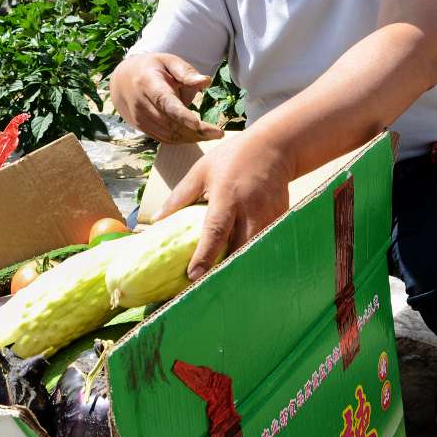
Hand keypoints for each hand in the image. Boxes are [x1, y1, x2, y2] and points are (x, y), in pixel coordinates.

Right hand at [109, 53, 225, 143]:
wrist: (122, 80)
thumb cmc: (152, 68)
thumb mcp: (168, 61)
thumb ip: (186, 72)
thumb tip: (206, 81)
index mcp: (149, 83)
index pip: (166, 102)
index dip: (182, 115)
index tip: (199, 124)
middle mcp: (141, 104)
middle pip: (170, 123)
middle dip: (196, 131)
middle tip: (218, 133)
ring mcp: (140, 118)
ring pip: (168, 135)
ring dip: (191, 138)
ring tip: (212, 135)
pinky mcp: (142, 128)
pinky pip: (164, 139)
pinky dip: (182, 140)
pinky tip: (197, 136)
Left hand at [156, 133, 291, 279]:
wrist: (274, 146)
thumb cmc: (232, 158)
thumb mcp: (201, 171)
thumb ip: (180, 197)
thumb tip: (155, 220)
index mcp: (227, 195)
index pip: (216, 231)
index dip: (205, 255)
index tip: (193, 276)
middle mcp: (250, 207)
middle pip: (240, 247)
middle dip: (226, 270)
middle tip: (207, 290)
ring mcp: (269, 214)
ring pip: (256, 249)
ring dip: (242, 266)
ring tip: (225, 284)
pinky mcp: (281, 217)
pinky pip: (267, 242)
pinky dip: (256, 255)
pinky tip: (245, 268)